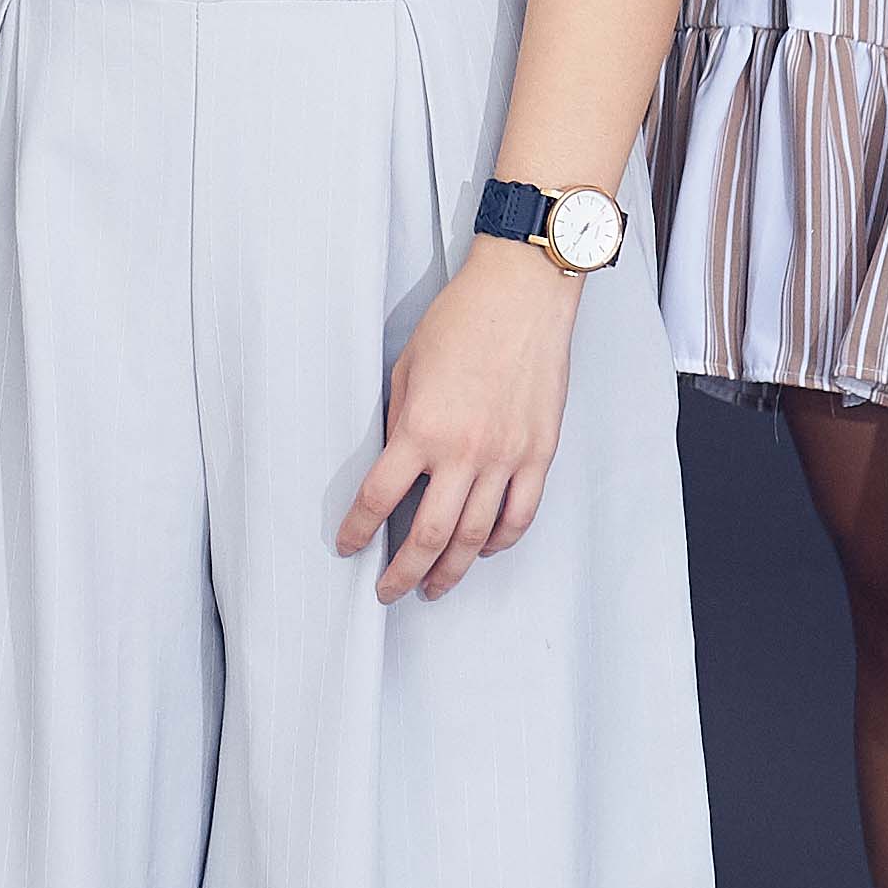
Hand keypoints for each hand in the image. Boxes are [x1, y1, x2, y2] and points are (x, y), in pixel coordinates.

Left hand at [338, 238, 579, 601]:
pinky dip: (498, 541)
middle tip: (388, 591)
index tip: (348, 547)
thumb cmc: (459, 322)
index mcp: (421, 429)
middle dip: (402, 573)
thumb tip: (393, 466)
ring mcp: (506, 457)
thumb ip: (399, 423)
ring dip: (450, 571)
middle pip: (427, 536)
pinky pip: (519, 515)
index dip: (358, 531)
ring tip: (433, 587)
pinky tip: (481, 550)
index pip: (378, 499)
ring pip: (474, 537)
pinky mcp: (539, 454)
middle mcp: (463, 453)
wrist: (521, 295)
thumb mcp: (406, 369)